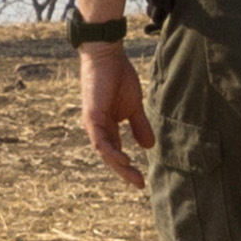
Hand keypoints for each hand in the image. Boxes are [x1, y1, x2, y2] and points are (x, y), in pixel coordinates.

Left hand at [79, 40, 150, 182]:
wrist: (108, 56)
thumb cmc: (119, 77)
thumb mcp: (134, 106)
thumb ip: (139, 126)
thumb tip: (149, 147)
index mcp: (107, 127)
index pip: (115, 153)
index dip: (127, 168)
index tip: (142, 182)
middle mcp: (97, 128)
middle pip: (109, 156)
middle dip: (124, 172)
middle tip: (140, 184)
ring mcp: (93, 122)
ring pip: (104, 151)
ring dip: (118, 165)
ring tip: (133, 176)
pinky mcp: (92, 115)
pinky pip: (100, 139)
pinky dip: (111, 151)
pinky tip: (124, 160)